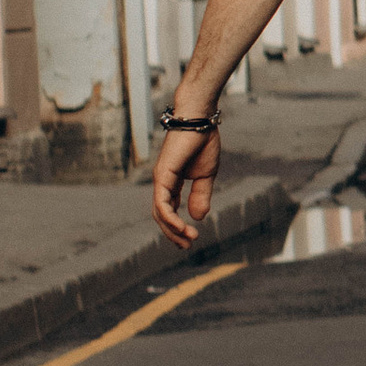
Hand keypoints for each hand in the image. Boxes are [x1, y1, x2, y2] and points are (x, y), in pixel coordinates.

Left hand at [152, 116, 220, 250]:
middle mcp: (162, 182)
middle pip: (161, 215)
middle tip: (187, 245)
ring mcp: (160, 179)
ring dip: (172, 229)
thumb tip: (198, 217)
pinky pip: (162, 203)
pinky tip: (182, 227)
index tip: (190, 238)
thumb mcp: (206, 175)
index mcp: (172, 182)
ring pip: (159, 212)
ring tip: (188, 239)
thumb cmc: (203, 142)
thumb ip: (200, 196)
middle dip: (173, 233)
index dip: (177, 226)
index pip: (169, 210)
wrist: (200, 120)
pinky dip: (170, 218)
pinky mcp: (162, 176)